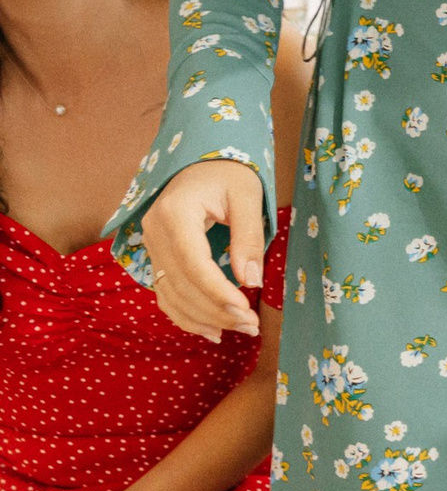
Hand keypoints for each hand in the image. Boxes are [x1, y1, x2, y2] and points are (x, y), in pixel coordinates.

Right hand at [141, 159, 265, 340]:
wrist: (202, 162)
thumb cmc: (228, 173)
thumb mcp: (247, 196)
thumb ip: (247, 237)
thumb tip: (252, 281)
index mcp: (174, 214)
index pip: (194, 264)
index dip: (217, 291)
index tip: (244, 309)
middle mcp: (153, 233)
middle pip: (181, 284)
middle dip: (216, 310)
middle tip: (251, 326)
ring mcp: (150, 246)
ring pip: (170, 295)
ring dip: (203, 318)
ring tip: (239, 329)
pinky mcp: (155, 257)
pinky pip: (165, 293)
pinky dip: (186, 314)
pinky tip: (211, 328)